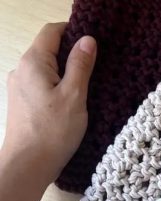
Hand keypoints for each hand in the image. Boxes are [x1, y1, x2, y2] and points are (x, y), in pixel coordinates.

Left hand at [1, 22, 95, 187]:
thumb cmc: (52, 132)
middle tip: (97, 69)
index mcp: (34, 62)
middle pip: (48, 51)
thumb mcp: (74, 96)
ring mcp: (19, 88)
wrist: (27, 166)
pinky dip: (56, 90)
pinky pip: (41, 87)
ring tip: (88, 91)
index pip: (52, 31)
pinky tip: (71, 106)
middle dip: (71, 56)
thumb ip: (80, 66)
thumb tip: (88, 40)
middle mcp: (21, 70)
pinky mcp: (21, 105)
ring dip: (65, 76)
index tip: (94, 45)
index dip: (74, 32)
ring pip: (45, 71)